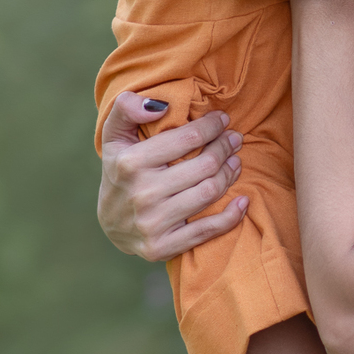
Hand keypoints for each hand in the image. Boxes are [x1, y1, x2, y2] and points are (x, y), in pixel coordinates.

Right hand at [98, 91, 247, 261]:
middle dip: (225, 147)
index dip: (211, 126)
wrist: (110, 223)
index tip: (223, 119)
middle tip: (234, 139)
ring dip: (230, 174)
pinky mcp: (162, 247)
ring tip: (235, 162)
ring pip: (209, 193)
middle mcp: (141, 193)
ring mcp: (152, 223)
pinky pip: (206, 231)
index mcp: (130, 163)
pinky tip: (243, 201)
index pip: (187, 139)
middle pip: (205, 166)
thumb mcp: (114, 136)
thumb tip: (160, 106)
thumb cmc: (120, 170)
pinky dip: (231, 216)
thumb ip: (126, 108)